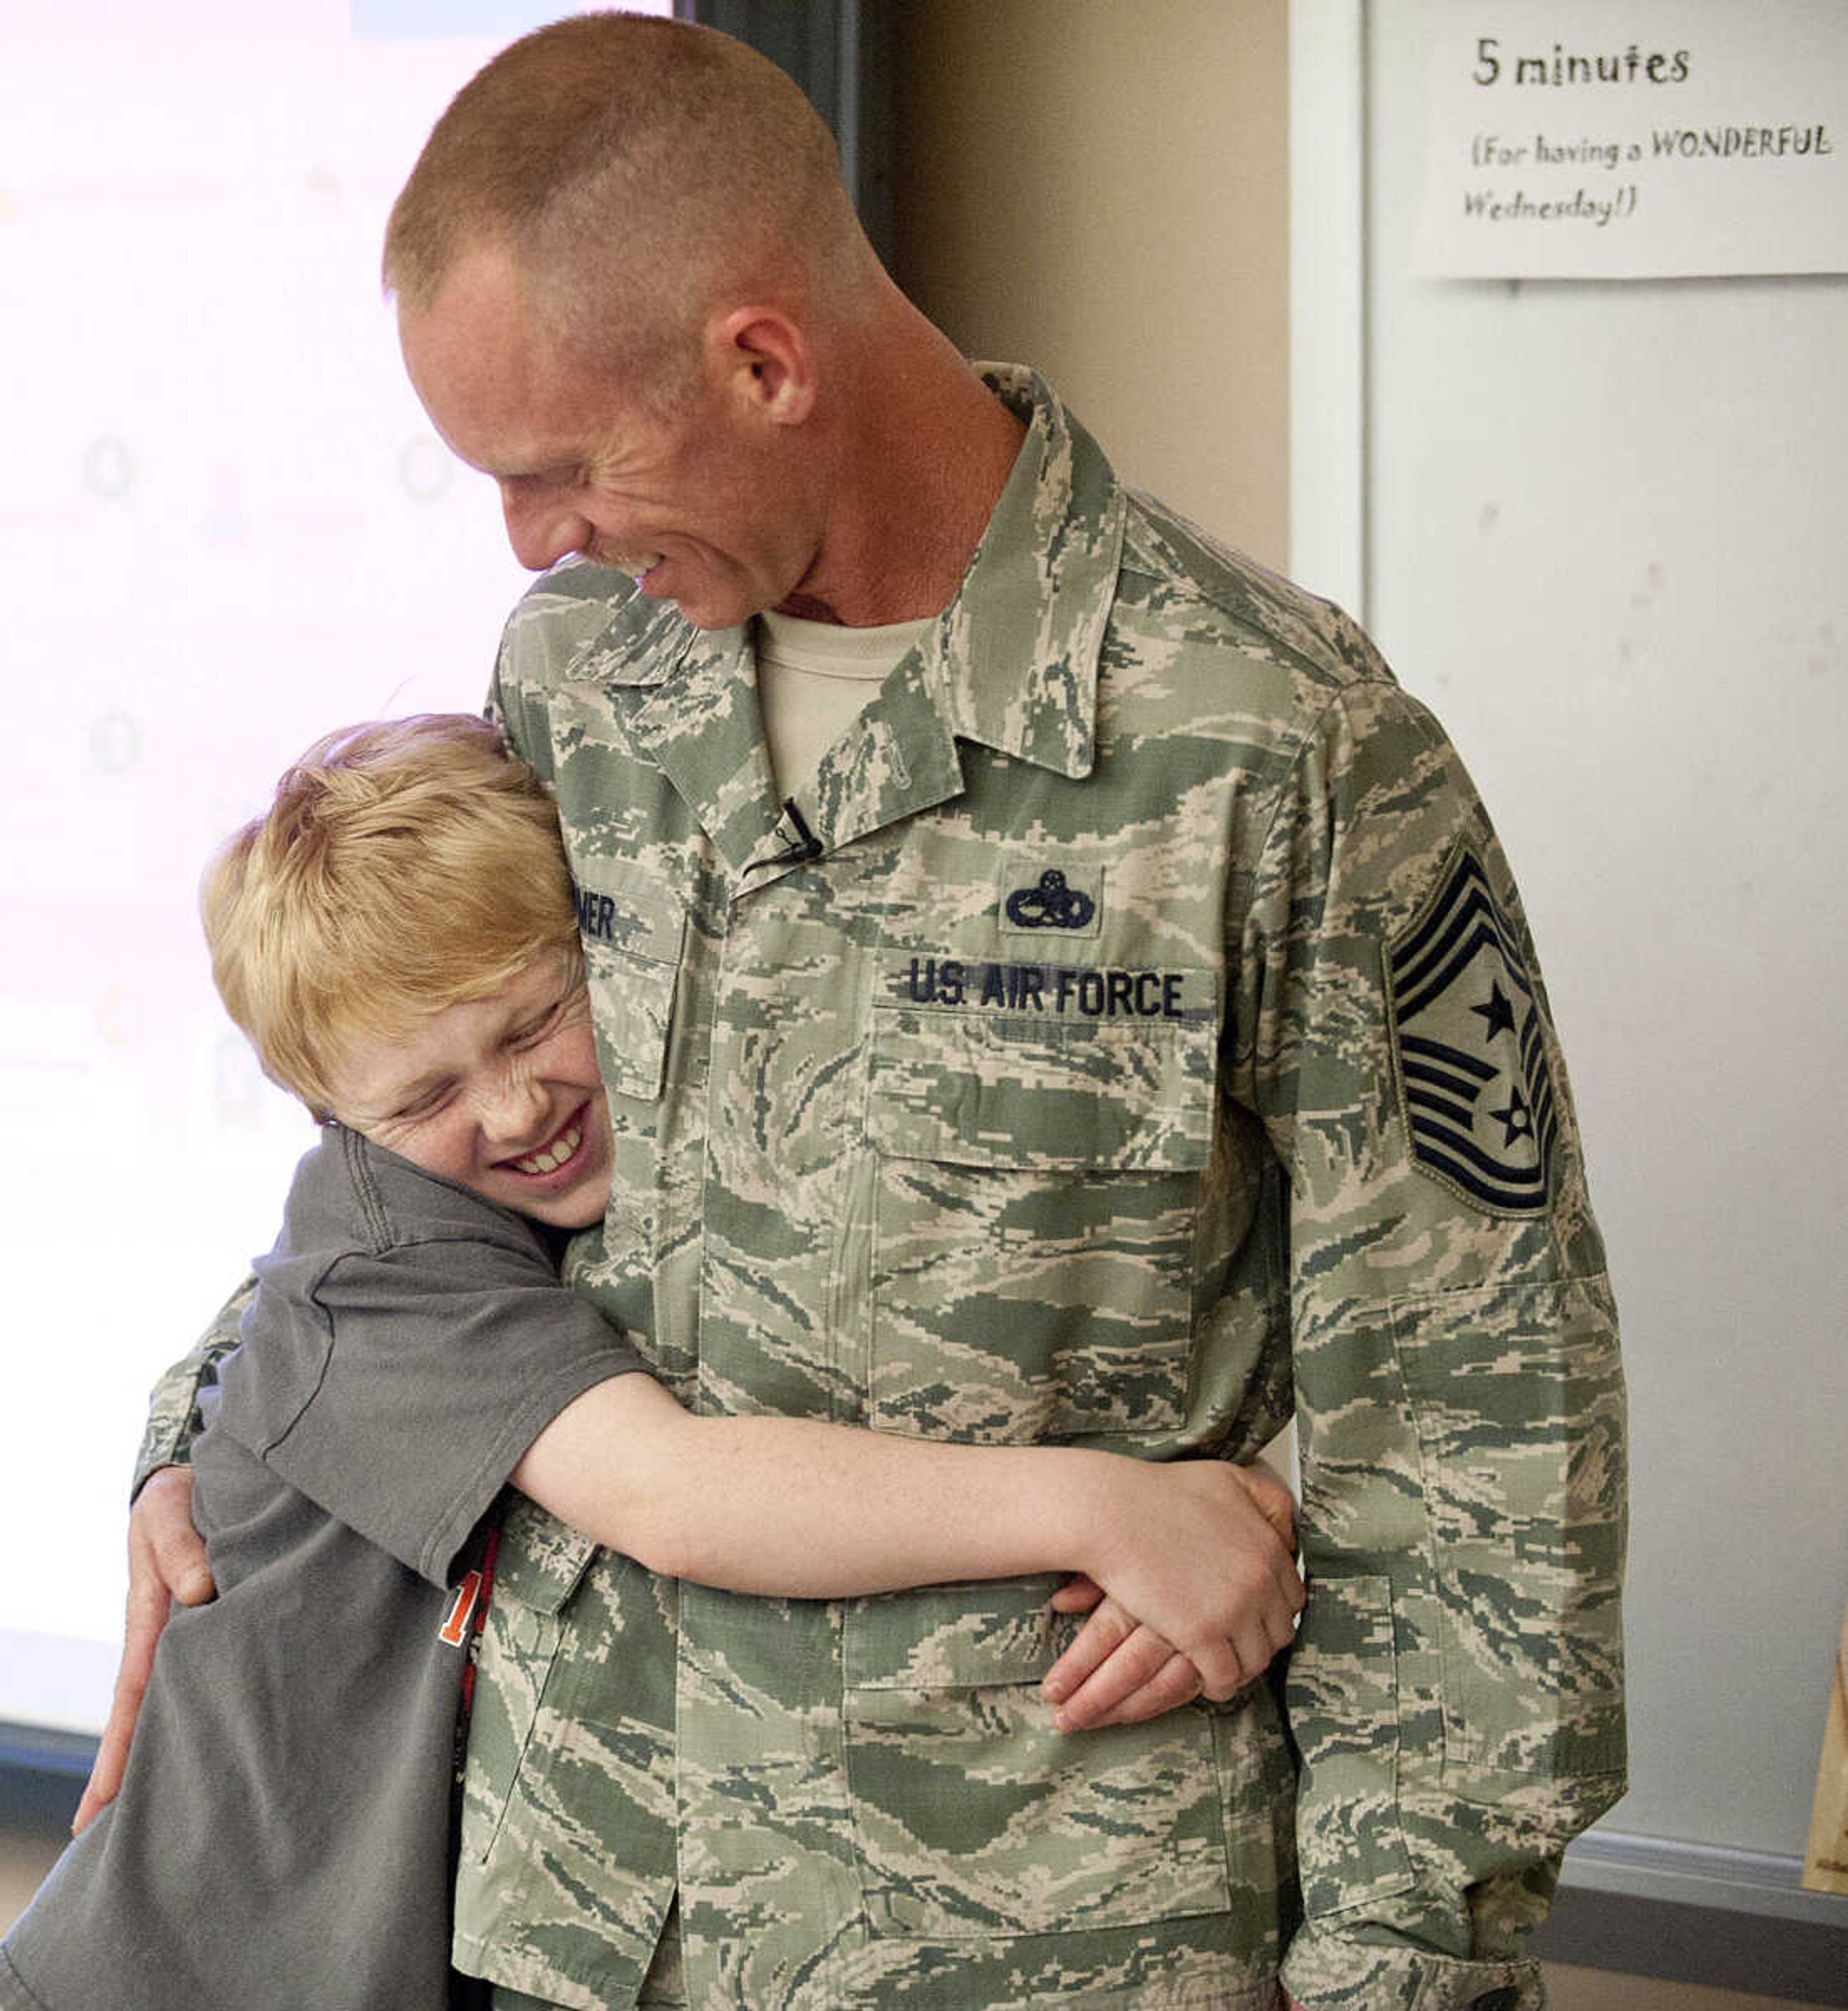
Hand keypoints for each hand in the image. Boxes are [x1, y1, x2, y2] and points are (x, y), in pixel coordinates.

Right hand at [72, 1467, 213, 1834]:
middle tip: (125, 1847)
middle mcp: (170, 1640)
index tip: (95, 1814)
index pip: (131, 1700)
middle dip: (138, 1780)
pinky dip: (220, 1710)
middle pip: (154, 1720)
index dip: (116, 1757)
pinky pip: (221, 1675)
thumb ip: (180, 1546)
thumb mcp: (169, 1511)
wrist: (196, 1479)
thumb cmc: (178, 1498)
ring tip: (185, 1818)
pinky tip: (234, 1746)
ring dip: (181, 1754)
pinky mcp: (226, 1625)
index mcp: (150, 1623)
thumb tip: (201, 1591)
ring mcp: (195, 1638)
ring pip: (187, 1705)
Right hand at [1041, 1458, 1301, 1730]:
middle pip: (1280, 1631)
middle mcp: (1259, 1580)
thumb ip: (1268, 1501)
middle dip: (1260, 1638)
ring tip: (1224, 1664)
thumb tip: (1287, 1530)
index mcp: (1268, 1546)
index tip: (1255, 1615)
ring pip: (1257, 1659)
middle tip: (1239, 1642)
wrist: (1112, 1512)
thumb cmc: (1159, 1493)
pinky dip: (1219, 1683)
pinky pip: (1226, 1677)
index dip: (1272, 1609)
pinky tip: (1208, 1679)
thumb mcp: (1229, 1479)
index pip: (1293, 1597)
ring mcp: (1233, 1610)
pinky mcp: (1202, 1635)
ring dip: (1242, 1665)